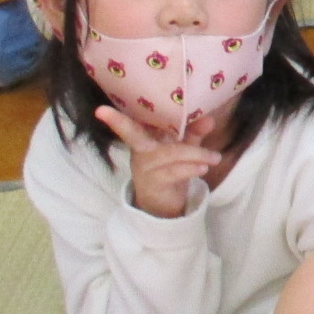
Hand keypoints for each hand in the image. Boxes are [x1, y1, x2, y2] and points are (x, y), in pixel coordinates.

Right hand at [96, 106, 220, 218]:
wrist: (166, 204)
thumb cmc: (172, 168)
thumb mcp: (183, 149)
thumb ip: (194, 133)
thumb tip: (208, 118)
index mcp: (146, 138)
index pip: (133, 122)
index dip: (117, 117)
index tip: (100, 110)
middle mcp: (141, 150)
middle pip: (132, 134)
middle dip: (120, 123)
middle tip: (101, 111)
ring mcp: (144, 168)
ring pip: (167, 154)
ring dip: (194, 154)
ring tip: (214, 157)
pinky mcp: (153, 185)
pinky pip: (172, 173)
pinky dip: (190, 168)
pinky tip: (203, 168)